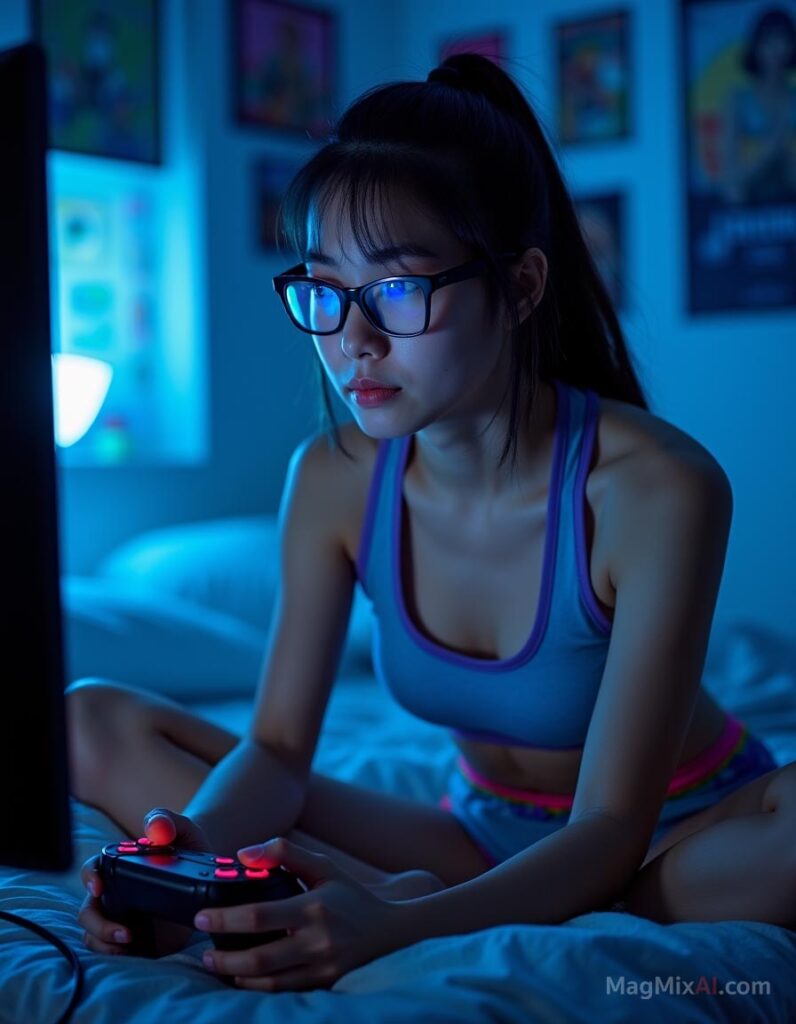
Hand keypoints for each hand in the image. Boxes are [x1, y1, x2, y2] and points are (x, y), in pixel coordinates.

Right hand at [77, 807, 211, 956]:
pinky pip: (115, 950)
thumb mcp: (182, 829)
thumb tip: (155, 828)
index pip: (92, 870)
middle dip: (98, 925)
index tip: (98, 887)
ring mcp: (123, 916)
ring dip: (104, 943)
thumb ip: (167, 821)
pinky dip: (116, 955)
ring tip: (129, 946)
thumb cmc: (188, 845)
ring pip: (94, 934)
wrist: (207, 871)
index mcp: (120, 865)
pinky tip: (133, 953)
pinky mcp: (137, 937)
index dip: (89, 877)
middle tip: (126, 933)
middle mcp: (115, 892)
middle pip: (88, 911)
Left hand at [194, 836, 405, 991]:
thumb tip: (243, 854)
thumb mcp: (323, 867)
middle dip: (224, 958)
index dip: (225, 918)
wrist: (390, 932)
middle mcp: (318, 940)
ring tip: (216, 965)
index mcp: (314, 907)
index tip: (201, 916)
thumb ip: (284, 854)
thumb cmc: (350, 896)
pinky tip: (242, 978)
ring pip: (268, 981)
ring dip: (236, 976)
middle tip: (203, 952)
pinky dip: (257, 987)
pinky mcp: (324, 985)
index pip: (259, 915)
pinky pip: (283, 991)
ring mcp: (322, 967)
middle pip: (259, 957)